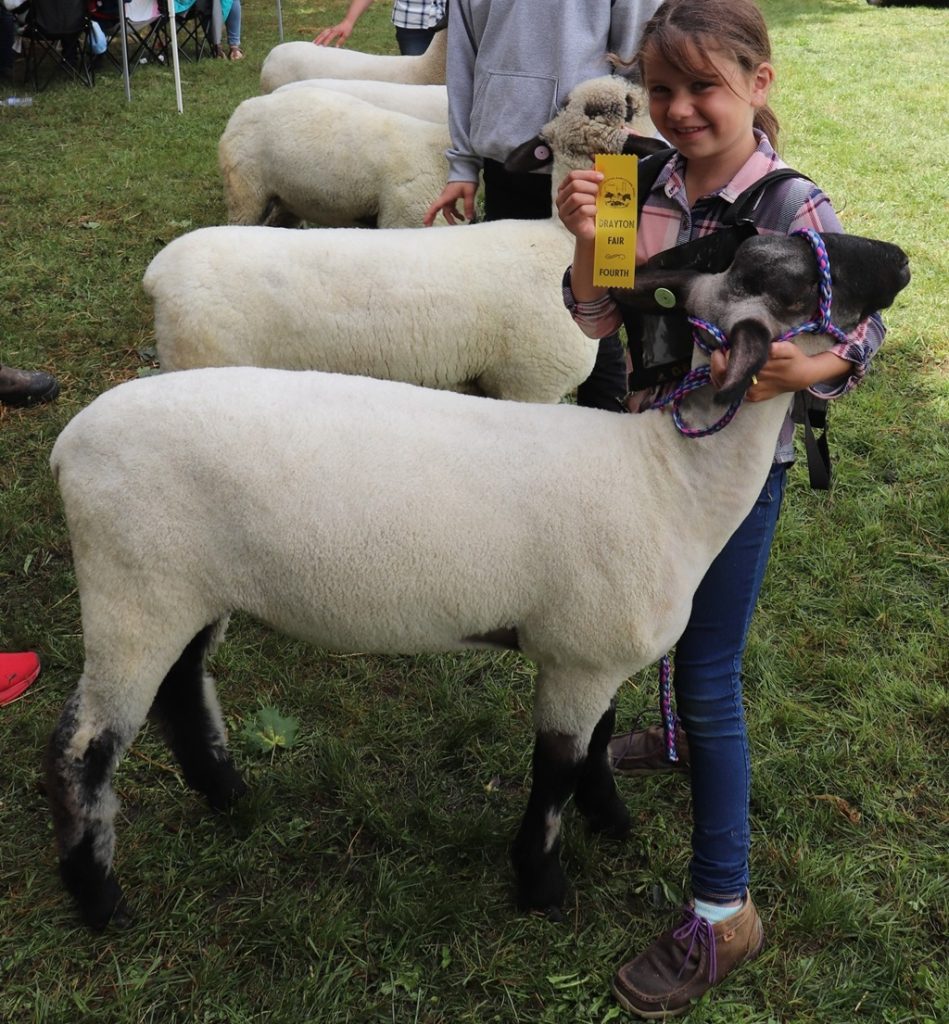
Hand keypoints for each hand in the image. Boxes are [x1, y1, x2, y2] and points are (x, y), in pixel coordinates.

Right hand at [313, 21, 353, 46]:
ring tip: (313, 43)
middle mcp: (331, 30)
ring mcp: (330, 29)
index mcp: (335, 31)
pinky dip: (319, 36)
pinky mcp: (329, 30)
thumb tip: (336, 47)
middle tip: (315, 45)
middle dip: (319, 40)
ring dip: (317, 38)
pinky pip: (323, 33)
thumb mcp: (345, 35)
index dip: (326, 41)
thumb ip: (341, 41)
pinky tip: (317, 40)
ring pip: (322, 33)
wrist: (347, 22)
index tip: (323, 46)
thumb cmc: (347, 29)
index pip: (330, 37)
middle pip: (323, 35)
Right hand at [423, 182, 476, 225]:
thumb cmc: (466, 179)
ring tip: (460, 222)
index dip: (430, 215)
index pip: (436, 206)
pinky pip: (452, 207)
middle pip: (439, 210)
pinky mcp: (452, 197)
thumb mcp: (469, 193)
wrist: (466, 169)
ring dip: (452, 217)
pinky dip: (456, 213)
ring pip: (447, 210)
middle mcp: (445, 197)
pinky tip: (462, 216)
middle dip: (436, 218)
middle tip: (433, 228)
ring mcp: (448, 197)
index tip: (425, 223)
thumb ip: (469, 206)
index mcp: (446, 196)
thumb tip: (469, 218)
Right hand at [555, 169, 601, 243]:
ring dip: (591, 199)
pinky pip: (581, 211)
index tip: (601, 177)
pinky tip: (595, 212)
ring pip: (576, 198)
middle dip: (590, 187)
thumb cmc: (592, 210)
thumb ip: (593, 178)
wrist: (592, 231)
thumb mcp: (593, 192)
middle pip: (574, 185)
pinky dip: (592, 209)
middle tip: (599, 192)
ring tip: (596, 204)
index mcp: (564, 189)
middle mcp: (560, 199)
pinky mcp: (569, 223)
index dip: (588, 174)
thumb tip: (596, 161)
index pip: (573, 175)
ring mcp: (563, 212)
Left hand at [710, 341, 851, 400]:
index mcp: (760, 372)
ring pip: (725, 386)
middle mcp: (754, 386)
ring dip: (717, 373)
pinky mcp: (752, 398)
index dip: (724, 358)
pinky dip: (722, 381)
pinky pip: (731, 391)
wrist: (801, 377)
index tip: (722, 348)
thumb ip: (777, 349)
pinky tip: (722, 371)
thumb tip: (767, 349)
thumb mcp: (789, 349)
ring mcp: (752, 394)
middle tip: (718, 352)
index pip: (733, 367)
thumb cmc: (793, 359)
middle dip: (718, 364)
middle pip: (726, 377)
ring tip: (718, 360)